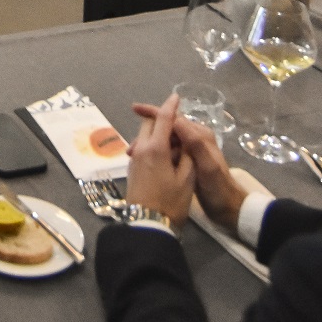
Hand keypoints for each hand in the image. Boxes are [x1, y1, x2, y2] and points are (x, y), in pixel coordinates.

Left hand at [122, 94, 195, 228]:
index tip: (176, 97)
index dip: (170, 106)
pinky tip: (166, 155)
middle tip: (178, 124)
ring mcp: (135, 158)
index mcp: (155, 148)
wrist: (146, 224)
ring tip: (176, 143)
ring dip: (158, 133)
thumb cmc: (170, 202)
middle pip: (149, 124)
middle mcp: (141, 148)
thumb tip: (186, 143)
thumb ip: (188, 156)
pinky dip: (154, 144)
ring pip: (145, 136)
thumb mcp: (187, 179)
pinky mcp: (133, 168)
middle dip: (162, 119)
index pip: (163, 119)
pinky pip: (143, 147)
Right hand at [132, 100, 247, 234]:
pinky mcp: (187, 163)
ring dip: (150, 146)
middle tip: (131, 149)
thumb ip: (195, 142)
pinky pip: (167, 152)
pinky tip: (146, 164)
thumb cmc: (217, 187)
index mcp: (199, 135)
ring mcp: (191, 151)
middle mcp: (195, 139)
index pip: (174, 117)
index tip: (134, 110)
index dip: (154, 112)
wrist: (228, 208)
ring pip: (165, 141)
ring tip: (134, 158)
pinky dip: (156, 155)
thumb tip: (176, 119)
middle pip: (167, 128)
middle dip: (148, 133)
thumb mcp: (207, 165)